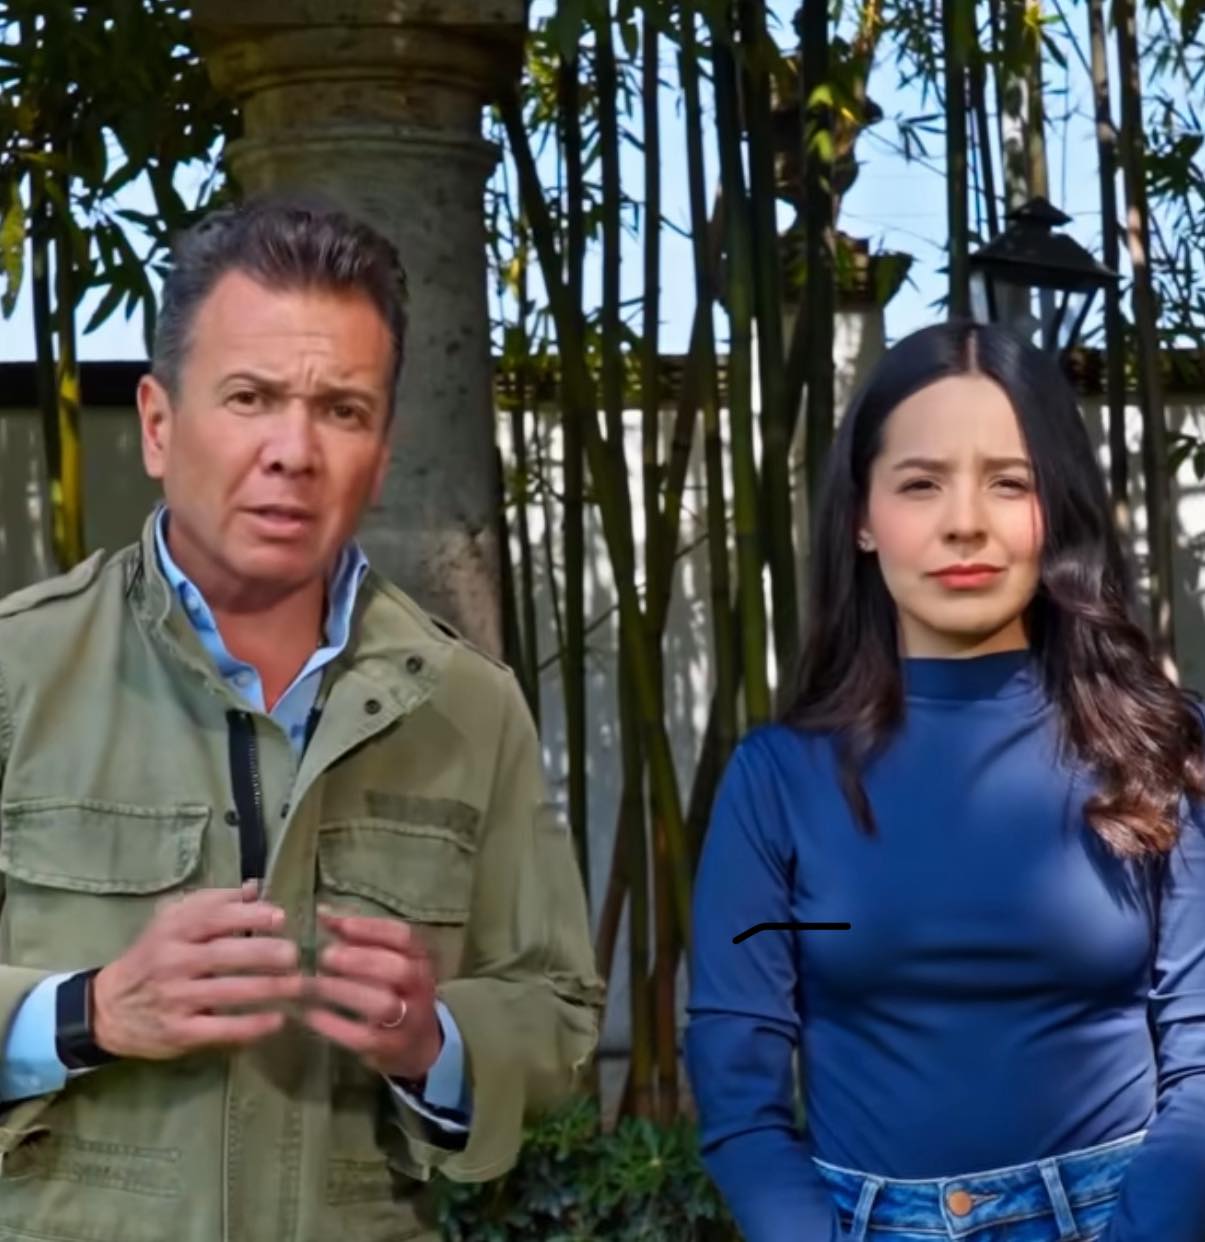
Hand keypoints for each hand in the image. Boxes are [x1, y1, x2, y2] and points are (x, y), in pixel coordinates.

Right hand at [92, 880, 303, 1059]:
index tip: (280, 917)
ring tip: (298, 985)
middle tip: (295, 954)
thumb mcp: (171, 923)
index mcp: (173, 931)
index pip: (213, 918)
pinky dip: (250, 1026)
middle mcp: (173, 962)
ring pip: (227, 992)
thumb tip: (255, 887)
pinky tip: (276, 1021)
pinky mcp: (178, 1031)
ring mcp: (175, 998)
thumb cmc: (153, 957)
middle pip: (224, 954)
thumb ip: (212, 904)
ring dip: (267, 988)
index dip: (249, 916)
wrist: (107, 1008)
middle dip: (264, 953)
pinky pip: (219, 1028)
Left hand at [301, 906, 442, 1082]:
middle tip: (325, 956)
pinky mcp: (390, 1047)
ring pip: (382, 1003)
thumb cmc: (395, 991)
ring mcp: (409, 1019)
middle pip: (398, 968)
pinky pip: (362, 1036)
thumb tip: (323, 914)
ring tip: (312, 983)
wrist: (418, 1044)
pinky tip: (310, 1014)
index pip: (403, 936)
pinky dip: (335, 1024)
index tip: (336, 924)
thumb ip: (360, 939)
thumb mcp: (388, 962)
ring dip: (344, 991)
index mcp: (420, 958)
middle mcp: (421, 986)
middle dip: (360, 959)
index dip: (370, 927)